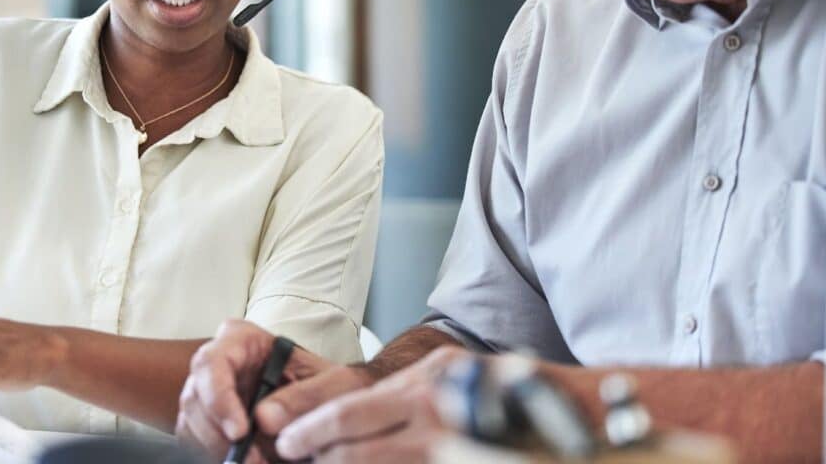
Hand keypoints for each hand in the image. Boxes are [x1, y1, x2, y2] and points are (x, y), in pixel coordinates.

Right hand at [175, 319, 371, 461]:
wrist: (326, 406)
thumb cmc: (328, 386)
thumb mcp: (331, 385)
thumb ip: (305, 396)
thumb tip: (264, 418)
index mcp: (242, 339)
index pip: (212, 362)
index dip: (219, 398)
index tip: (240, 432)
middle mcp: (218, 362)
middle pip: (195, 397)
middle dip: (218, 435)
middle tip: (252, 460)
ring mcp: (206, 391)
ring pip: (191, 424)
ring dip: (217, 449)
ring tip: (257, 461)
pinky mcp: (205, 420)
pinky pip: (193, 441)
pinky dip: (214, 455)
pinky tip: (247, 460)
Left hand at [274, 346, 473, 462]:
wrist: (539, 404)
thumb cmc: (480, 385)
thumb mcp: (437, 371)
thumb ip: (393, 393)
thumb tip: (328, 419)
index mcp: (420, 388)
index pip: (349, 413)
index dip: (311, 432)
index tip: (286, 443)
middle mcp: (432, 421)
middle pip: (356, 453)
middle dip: (320, 459)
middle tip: (293, 455)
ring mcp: (449, 452)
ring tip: (327, 462)